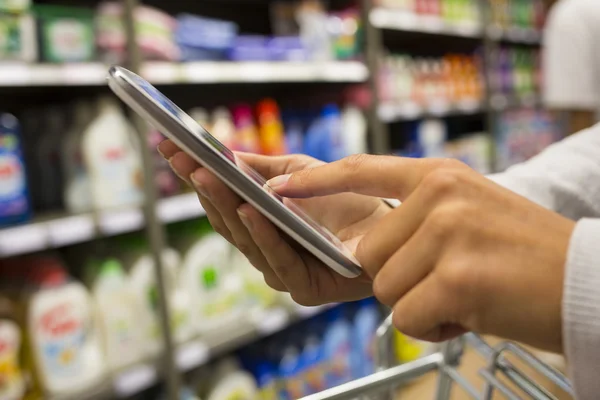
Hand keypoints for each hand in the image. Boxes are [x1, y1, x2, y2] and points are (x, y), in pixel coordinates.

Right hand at [158, 141, 390, 304]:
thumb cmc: (346, 199)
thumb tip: (224, 155)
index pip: (220, 201)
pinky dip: (264, 235)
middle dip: (204, 188)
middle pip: (226, 221)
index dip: (195, 175)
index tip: (170, 147)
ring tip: (208, 177)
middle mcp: (265, 249)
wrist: (392, 222)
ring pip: (246, 241)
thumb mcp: (300, 173)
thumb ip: (264, 168)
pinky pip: (279, 261)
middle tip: (185, 159)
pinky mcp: (305, 287)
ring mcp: (282, 270)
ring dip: (226, 207)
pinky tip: (251, 210)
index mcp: (260, 225)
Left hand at [269, 154, 575, 351]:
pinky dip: (435, 326)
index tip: (277, 186)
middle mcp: (440, 195)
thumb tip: (360, 246)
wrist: (586, 280)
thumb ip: (415, 218)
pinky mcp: (456, 277)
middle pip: (369, 251)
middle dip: (398, 277)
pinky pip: (408, 315)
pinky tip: (472, 312)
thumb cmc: (524, 252)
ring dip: (419, 302)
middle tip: (446, 279)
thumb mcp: (470, 210)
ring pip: (386, 286)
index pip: (361, 170)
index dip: (315, 180)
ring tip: (465, 293)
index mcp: (439, 175)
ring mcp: (448, 232)